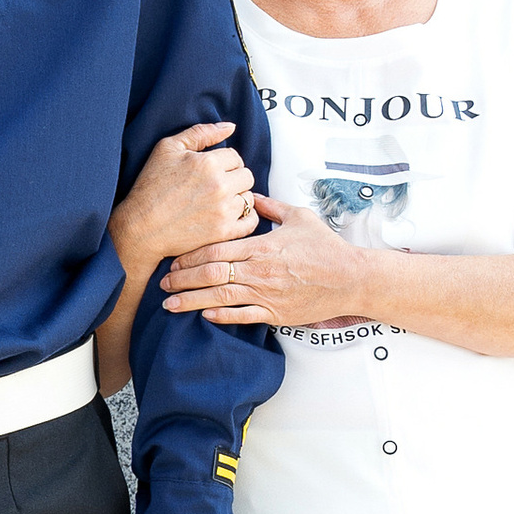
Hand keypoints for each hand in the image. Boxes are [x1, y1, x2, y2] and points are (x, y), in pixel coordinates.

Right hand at [111, 117, 254, 274]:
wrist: (140, 227)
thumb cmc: (150, 186)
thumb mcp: (167, 149)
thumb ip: (200, 133)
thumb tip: (230, 127)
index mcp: (208, 163)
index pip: (234, 156)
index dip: (222, 162)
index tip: (209, 172)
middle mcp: (219, 185)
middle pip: (246, 176)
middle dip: (233, 178)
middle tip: (214, 186)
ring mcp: (223, 210)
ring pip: (249, 198)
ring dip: (237, 198)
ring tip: (217, 202)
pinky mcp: (223, 232)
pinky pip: (251, 222)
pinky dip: (246, 218)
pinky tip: (229, 216)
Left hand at [162, 196, 371, 330]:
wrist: (351, 278)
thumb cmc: (326, 247)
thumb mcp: (299, 217)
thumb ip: (271, 207)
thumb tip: (252, 197)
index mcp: (262, 246)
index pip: (216, 250)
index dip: (190, 256)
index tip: (174, 259)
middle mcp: (259, 271)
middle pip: (211, 274)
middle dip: (182, 279)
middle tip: (162, 282)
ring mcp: (266, 294)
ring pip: (220, 298)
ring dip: (191, 301)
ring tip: (170, 303)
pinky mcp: (275, 313)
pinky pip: (242, 316)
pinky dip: (221, 316)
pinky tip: (204, 315)